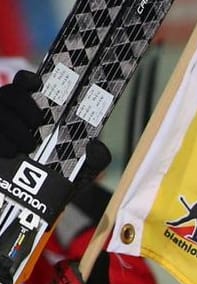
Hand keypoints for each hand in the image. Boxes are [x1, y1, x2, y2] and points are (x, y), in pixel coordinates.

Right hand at [0, 69, 110, 186]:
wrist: (43, 201)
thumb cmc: (63, 175)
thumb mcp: (84, 166)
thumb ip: (97, 157)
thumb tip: (95, 146)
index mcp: (34, 110)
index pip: (25, 83)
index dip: (28, 79)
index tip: (37, 83)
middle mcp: (11, 113)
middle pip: (8, 93)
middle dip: (22, 104)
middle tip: (37, 122)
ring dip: (12, 127)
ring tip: (27, 146)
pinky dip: (1, 143)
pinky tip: (10, 153)